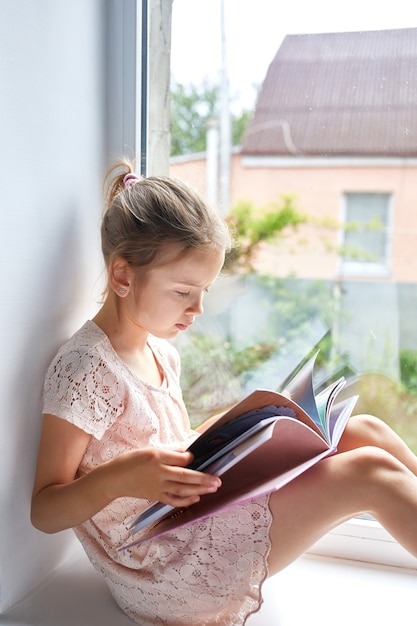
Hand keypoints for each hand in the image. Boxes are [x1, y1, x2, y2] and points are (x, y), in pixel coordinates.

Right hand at [107, 447, 221, 507]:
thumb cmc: (131, 461)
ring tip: (213, 488)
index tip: (197, 457)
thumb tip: (186, 452)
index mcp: (156, 457)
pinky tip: (197, 498)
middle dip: (203, 478)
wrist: (115, 478)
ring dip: (199, 489)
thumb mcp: (148, 450)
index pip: (179, 458)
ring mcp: (158, 486)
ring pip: (182, 489)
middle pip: (185, 476)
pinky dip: (186, 500)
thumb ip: (168, 452)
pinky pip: (173, 499)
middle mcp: (158, 472)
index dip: (191, 458)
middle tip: (218, 480)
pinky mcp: (156, 496)